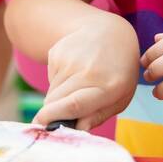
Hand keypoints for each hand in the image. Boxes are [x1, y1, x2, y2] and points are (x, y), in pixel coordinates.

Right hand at [33, 14, 139, 130]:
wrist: (110, 33)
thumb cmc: (117, 72)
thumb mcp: (120, 97)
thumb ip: (99, 115)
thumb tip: (77, 128)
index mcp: (108, 86)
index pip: (75, 104)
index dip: (55, 117)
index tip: (42, 125)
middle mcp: (88, 70)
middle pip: (56, 100)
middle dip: (52, 112)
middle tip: (59, 114)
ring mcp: (71, 58)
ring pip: (52, 91)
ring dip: (58, 97)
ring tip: (77, 86)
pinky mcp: (57, 51)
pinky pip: (50, 78)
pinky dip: (58, 81)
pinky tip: (73, 71)